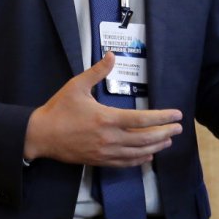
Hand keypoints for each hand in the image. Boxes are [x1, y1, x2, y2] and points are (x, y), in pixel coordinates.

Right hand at [24, 52, 182, 166]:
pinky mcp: (99, 160)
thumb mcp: (77, 86)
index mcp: (107, 118)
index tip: (177, 115)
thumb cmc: (58, 110)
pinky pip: (125, 163)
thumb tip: (112, 55)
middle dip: (165, 133)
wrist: (40, 135)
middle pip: (145, 139)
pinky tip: (147, 156)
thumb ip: (97, 71)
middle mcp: (109, 138)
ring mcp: (105, 152)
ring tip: (167, 140)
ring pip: (138, 153)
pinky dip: (139, 160)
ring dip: (156, 147)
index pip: (142, 119)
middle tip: (178, 128)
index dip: (162, 118)